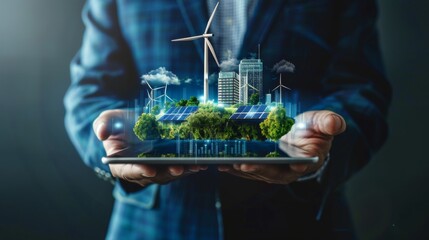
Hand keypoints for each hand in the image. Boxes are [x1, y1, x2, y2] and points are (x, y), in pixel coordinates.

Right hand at [93, 109, 206, 186]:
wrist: (131, 124)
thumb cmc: (116, 124)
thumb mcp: (106, 120)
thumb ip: (102, 125)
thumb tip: (101, 133)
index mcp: (120, 164)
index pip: (128, 171)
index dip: (139, 171)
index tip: (149, 169)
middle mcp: (138, 171)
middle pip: (153, 176)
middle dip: (167, 172)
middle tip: (179, 167)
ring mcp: (154, 170)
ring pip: (169, 175)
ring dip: (182, 171)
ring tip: (195, 165)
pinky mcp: (166, 165)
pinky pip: (178, 169)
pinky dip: (189, 167)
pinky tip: (200, 162)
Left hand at [217, 110, 345, 183]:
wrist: (301, 134)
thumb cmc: (313, 129)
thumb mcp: (323, 122)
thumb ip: (329, 122)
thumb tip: (336, 123)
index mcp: (306, 161)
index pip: (298, 165)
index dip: (291, 165)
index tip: (287, 163)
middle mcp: (287, 170)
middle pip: (272, 172)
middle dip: (258, 168)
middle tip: (244, 163)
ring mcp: (271, 169)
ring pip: (256, 172)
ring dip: (241, 169)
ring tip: (227, 163)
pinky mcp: (259, 166)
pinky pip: (245, 168)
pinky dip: (233, 167)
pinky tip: (221, 163)